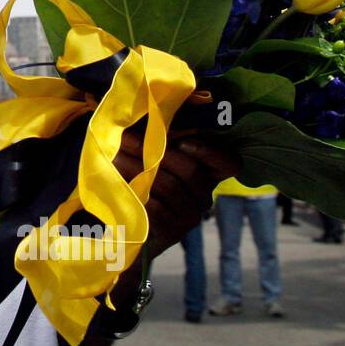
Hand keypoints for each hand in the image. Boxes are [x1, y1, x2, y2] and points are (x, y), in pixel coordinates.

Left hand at [113, 130, 240, 258]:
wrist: (127, 227)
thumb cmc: (140, 183)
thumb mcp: (151, 159)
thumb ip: (158, 138)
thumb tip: (150, 114)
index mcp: (207, 174)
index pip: (229, 163)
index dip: (212, 152)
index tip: (184, 142)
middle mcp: (204, 196)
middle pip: (190, 170)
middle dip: (155, 150)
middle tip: (125, 139)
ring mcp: (190, 216)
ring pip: (168, 185)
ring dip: (138, 168)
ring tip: (115, 157)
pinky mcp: (172, 232)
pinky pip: (155, 207)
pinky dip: (134, 191)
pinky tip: (117, 182)